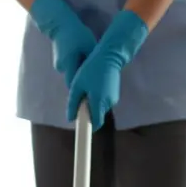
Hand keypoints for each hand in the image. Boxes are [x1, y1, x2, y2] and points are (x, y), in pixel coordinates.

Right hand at [29, 0, 96, 86]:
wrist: (61, 24)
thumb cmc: (77, 34)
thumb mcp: (89, 46)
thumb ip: (93, 61)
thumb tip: (101, 73)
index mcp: (69, 63)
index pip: (74, 85)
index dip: (81, 91)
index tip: (90, 93)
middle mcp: (61, 67)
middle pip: (72, 81)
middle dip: (81, 83)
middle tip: (93, 84)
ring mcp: (58, 65)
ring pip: (71, 74)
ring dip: (79, 74)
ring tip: (89, 71)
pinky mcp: (58, 61)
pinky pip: (68, 69)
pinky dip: (75, 68)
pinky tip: (82, 64)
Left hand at [65, 10, 148, 129]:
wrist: (110, 55)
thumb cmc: (91, 69)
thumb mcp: (77, 85)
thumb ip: (73, 103)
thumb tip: (70, 117)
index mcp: (99, 103)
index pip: (95, 124)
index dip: (88, 128)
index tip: (82, 131)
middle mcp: (108, 103)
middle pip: (96, 116)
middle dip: (88, 111)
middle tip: (80, 98)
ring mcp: (113, 98)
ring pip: (99, 107)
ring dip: (92, 102)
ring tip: (87, 87)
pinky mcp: (114, 93)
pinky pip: (103, 100)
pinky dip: (98, 97)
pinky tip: (95, 83)